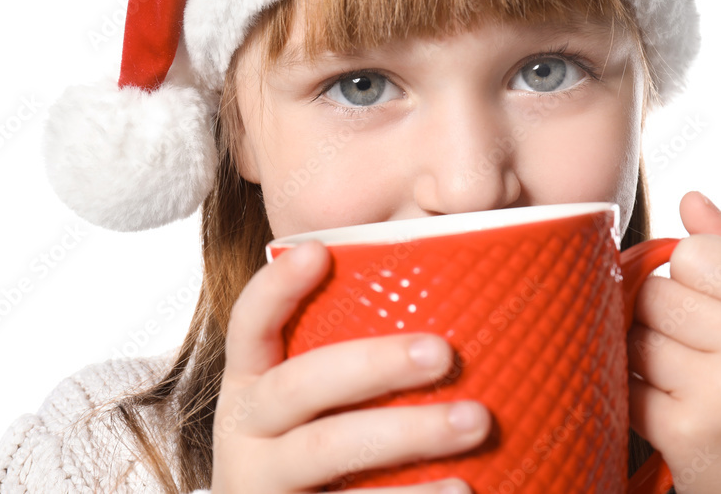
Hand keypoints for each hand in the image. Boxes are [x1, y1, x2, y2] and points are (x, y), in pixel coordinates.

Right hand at [210, 240, 489, 492]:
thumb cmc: (318, 454)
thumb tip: (447, 305)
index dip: (277, 287)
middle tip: (443, 352)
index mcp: (249, 385)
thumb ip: (351, 360)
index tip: (319, 251)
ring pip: (329, 449)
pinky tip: (461, 488)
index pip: (249, 325)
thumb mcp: (311, 407)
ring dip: (408, 432)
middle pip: (299, 387)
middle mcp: (246, 432)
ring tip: (475, 421)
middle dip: (373, 364)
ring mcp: (264, 483)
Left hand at [627, 192, 720, 493]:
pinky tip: (668, 410)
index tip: (709, 308)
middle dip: (660, 318)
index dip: (687, 277)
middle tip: (692, 351)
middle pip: (654, 291)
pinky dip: (632, 394)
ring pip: (633, 335)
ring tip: (683, 382)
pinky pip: (623, 382)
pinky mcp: (683, 432)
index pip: (692, 252)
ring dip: (643, 356)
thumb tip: (689, 197)